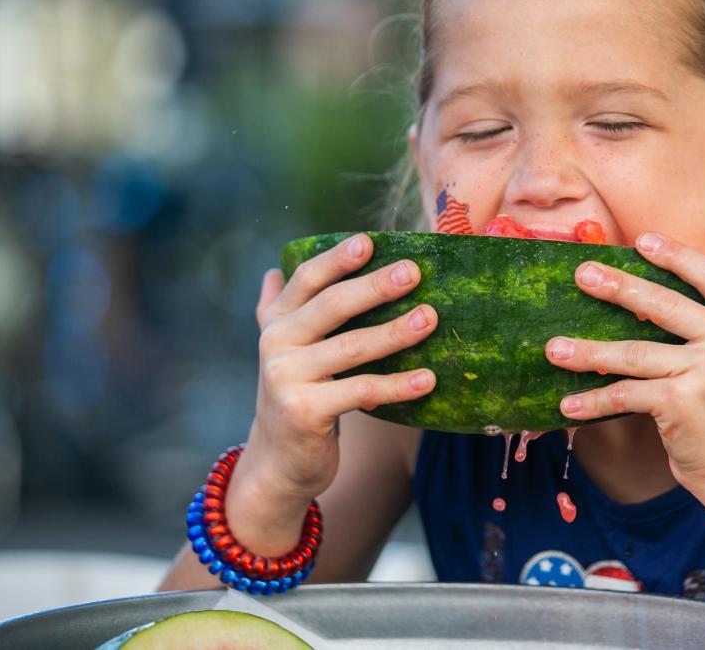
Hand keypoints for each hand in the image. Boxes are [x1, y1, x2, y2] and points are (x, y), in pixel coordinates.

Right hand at [241, 233, 438, 503]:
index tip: (369, 242)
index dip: (336, 259)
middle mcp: (276, 344)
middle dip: (375, 286)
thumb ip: (278, 311)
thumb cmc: (295, 395)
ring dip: (396, 331)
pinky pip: (362, 391)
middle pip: (332, 305)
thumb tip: (272, 271)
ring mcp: (287, 377)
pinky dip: (398, 385)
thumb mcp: (283, 351)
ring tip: (432, 318)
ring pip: (353, 347)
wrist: (278, 462)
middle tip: (413, 271)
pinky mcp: (305, 411)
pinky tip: (428, 379)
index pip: (307, 279)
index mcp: (277, 322)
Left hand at [546, 231, 704, 492]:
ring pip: (635, 352)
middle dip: (619, 287)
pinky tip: (566, 404)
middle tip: (581, 273)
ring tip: (552, 347)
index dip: (677, 256)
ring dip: (588, 350)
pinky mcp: (680, 404)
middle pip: (665, 306)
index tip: (643, 241)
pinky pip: (628, 395)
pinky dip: (594, 401)